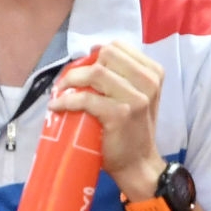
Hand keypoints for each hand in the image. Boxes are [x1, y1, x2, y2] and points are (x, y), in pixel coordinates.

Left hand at [49, 41, 166, 199]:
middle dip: (83, 66)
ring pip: (95, 73)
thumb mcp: (136, 96)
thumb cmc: (132, 128)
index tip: (84, 69)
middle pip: (106, 54)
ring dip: (71, 80)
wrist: (139, 164)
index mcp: (153, 74)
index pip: (117, 47)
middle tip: (71, 81)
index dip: (96, 55)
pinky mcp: (120, 114)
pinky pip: (85, 98)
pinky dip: (66, 101)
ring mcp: (136, 99)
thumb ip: (122, 74)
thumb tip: (90, 54)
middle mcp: (149, 83)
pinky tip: (57, 106)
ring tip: (61, 92)